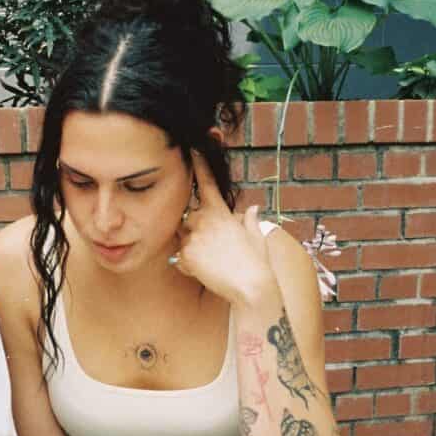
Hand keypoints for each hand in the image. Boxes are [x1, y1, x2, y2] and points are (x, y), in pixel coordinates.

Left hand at [172, 154, 276, 306]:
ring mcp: (193, 236)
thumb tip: (252, 209)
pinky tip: (205, 272)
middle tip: (214, 249)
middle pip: (188, 218)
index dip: (199, 164)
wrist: (251, 287)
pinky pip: (178, 258)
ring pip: (182, 239)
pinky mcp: (185, 254)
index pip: (208, 183)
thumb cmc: (257, 263)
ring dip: (191, 248)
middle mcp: (204, 220)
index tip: (192, 148)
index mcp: (222, 212)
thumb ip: (249, 221)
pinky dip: (188, 265)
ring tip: (212, 262)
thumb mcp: (257, 237)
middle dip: (195, 230)